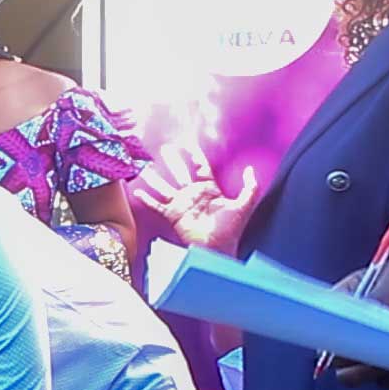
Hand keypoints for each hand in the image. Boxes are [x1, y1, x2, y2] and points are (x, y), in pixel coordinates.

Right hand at [137, 146, 260, 254]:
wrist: (217, 248)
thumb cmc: (231, 229)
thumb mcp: (244, 204)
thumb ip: (250, 186)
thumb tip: (250, 169)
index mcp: (209, 189)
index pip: (200, 167)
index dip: (195, 154)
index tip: (188, 142)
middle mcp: (193, 195)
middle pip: (180, 173)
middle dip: (173, 160)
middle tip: (165, 148)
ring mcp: (181, 205)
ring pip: (165, 187)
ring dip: (155, 178)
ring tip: (146, 168)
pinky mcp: (172, 216)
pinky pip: (157, 205)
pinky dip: (146, 199)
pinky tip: (137, 192)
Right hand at [326, 243, 388, 385]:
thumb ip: (376, 294)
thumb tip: (345, 318)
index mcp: (361, 297)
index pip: (328, 316)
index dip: (324, 327)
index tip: (329, 336)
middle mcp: (369, 327)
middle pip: (340, 351)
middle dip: (345, 356)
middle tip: (363, 352)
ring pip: (360, 372)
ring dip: (366, 371)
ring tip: (386, 360)